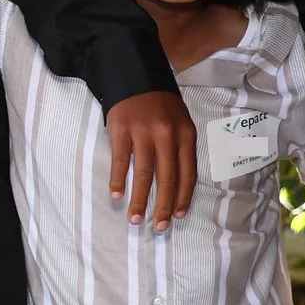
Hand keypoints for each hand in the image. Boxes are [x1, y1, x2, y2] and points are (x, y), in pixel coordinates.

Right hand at [106, 91, 197, 229]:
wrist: (137, 76)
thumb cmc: (160, 105)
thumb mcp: (180, 122)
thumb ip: (181, 149)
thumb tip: (177, 185)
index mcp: (185, 134)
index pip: (187, 173)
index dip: (182, 197)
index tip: (177, 216)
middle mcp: (167, 134)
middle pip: (168, 178)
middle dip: (163, 206)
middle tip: (158, 227)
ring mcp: (143, 132)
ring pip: (144, 174)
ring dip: (139, 200)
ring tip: (135, 219)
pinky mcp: (121, 129)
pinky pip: (121, 161)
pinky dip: (119, 180)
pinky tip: (117, 195)